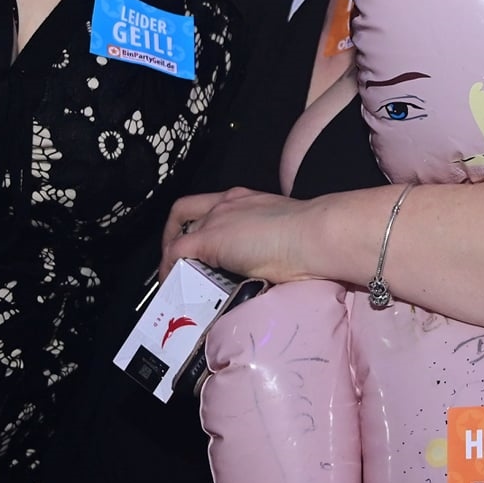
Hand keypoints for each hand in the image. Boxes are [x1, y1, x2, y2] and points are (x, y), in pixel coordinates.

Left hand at [159, 187, 324, 285]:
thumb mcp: (284, 233)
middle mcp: (229, 203)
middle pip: (189, 215)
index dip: (202, 222)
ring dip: (173, 256)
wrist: (314, 235)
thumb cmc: (312, 238)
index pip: (215, 206)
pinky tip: (172, 283)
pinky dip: (169, 268)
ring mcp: (217, 219)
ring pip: (180, 233)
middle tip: (180, 261)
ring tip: (175, 277)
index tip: (202, 240)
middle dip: (180, 237)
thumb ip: (270, 241)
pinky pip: (176, 252)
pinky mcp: (209, 239)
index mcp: (248, 199)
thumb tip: (272, 263)